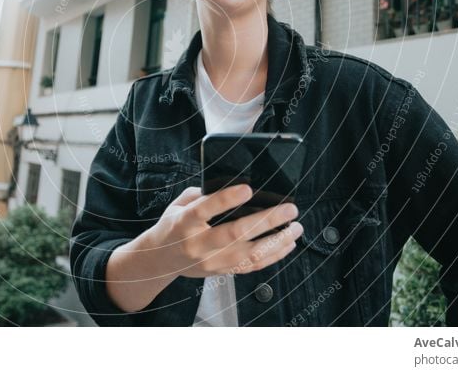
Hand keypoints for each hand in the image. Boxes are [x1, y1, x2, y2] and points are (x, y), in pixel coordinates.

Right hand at [146, 184, 303, 278]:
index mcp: (184, 223)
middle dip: (266, 220)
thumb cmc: (173, 226)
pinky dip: (274, 256)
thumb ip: (202, 195)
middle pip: (235, 233)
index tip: (248, 189)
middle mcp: (198, 245)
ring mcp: (212, 262)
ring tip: (296, 227)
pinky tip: (288, 244)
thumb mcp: (178, 205)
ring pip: (250, 254)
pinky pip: (253, 266)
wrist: (161, 260)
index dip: (226, 199)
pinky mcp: (222, 272)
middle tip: (289, 209)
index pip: (204, 210)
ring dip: (277, 240)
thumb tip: (233, 184)